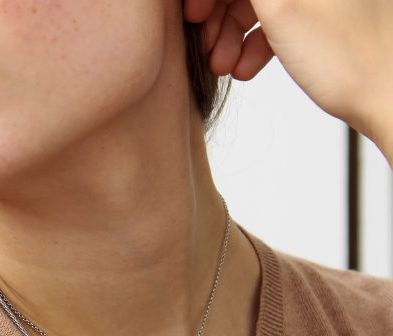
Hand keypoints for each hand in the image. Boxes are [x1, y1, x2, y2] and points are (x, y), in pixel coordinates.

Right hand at [184, 0, 392, 156]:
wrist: (387, 96)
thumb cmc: (346, 55)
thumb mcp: (280, 9)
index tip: (192, 15)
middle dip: (220, 13)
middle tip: (205, 45)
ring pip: (261, 1)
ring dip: (233, 34)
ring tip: (223, 67)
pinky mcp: (323, 14)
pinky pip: (280, 18)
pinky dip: (258, 42)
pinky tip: (245, 69)